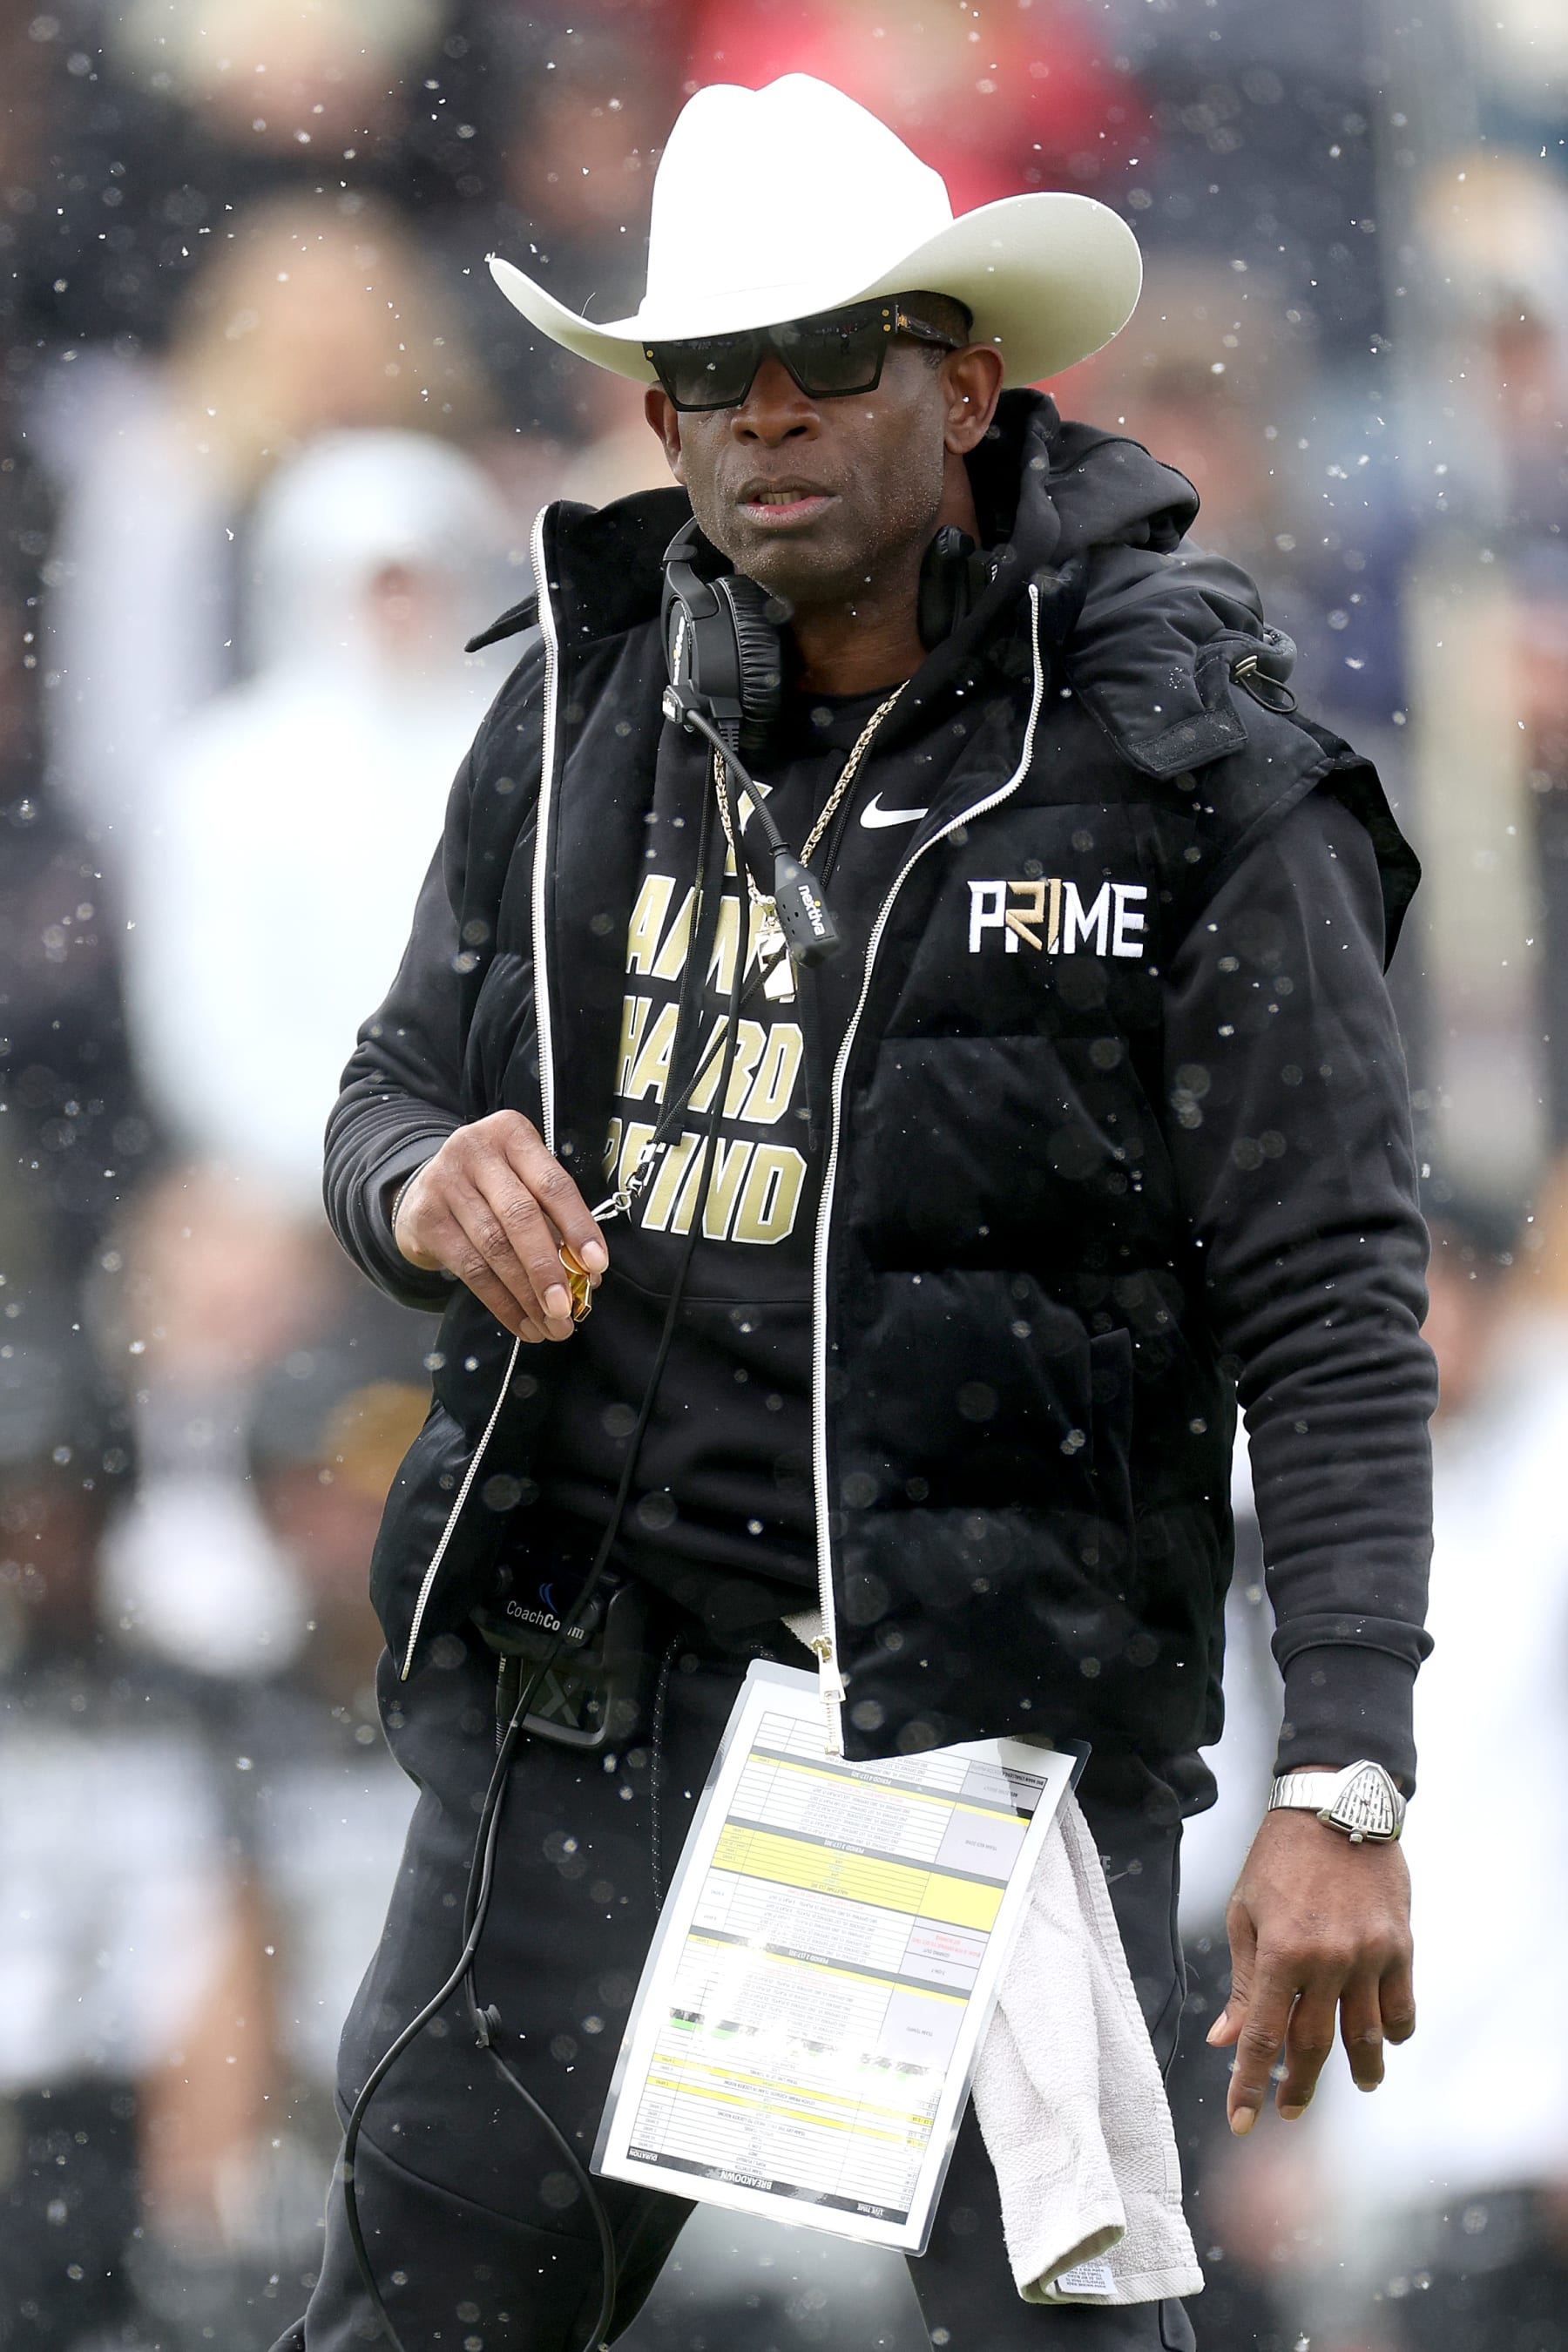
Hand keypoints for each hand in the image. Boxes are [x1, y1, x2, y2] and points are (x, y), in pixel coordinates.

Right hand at [392, 1112, 607, 1343]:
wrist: (422, 1191)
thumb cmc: (490, 1189)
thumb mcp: (522, 1183)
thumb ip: (553, 1219)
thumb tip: (588, 1274)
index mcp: (512, 1135)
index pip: (553, 1184)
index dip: (578, 1226)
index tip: (597, 1266)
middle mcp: (475, 1151)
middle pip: (520, 1216)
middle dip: (547, 1268)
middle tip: (567, 1308)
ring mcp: (445, 1182)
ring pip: (494, 1248)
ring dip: (527, 1295)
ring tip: (550, 1325)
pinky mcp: (425, 1218)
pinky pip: (470, 1269)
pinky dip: (501, 1302)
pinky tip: (521, 1322)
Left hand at [1207, 1788, 1414, 2135]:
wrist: (1334, 1808)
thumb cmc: (1278, 1859)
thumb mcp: (1245, 1913)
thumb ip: (1243, 1982)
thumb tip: (1226, 2039)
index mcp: (1281, 1953)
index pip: (1264, 2037)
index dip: (1250, 2084)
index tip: (1241, 2121)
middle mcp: (1327, 1962)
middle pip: (1315, 2047)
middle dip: (1299, 2087)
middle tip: (1289, 2110)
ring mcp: (1369, 1956)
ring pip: (1367, 2037)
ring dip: (1359, 2071)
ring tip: (1356, 2086)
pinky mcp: (1400, 1946)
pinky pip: (1402, 2006)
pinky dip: (1395, 2031)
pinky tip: (1385, 2040)